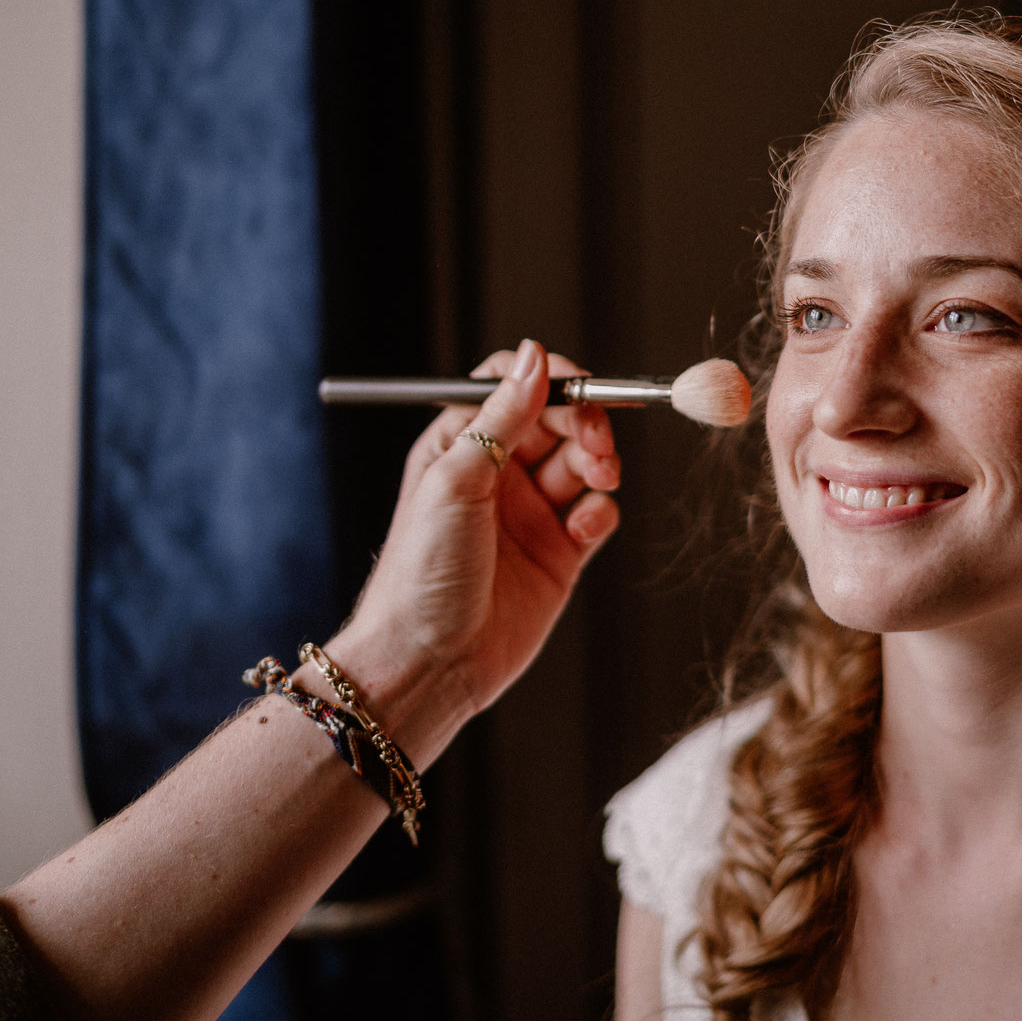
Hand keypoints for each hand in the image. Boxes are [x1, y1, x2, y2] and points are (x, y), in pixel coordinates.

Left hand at [328, 339, 620, 745]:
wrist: (429, 663)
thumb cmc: (421, 575)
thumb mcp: (456, 480)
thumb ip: (500, 417)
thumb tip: (533, 356)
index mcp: (461, 444)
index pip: (515, 387)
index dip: (552, 380)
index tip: (581, 387)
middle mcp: (498, 474)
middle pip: (559, 420)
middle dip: (586, 422)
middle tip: (598, 440)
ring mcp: (531, 514)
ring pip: (584, 464)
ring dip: (599, 463)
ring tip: (598, 480)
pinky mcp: (559, 555)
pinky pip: (595, 514)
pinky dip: (600, 512)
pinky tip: (583, 529)